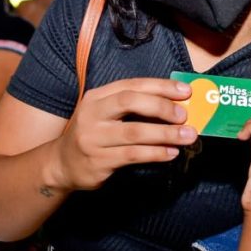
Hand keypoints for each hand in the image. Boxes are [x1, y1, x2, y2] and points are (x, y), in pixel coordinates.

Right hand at [51, 78, 196, 191]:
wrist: (62, 164)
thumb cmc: (94, 135)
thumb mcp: (105, 114)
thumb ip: (133, 108)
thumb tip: (175, 105)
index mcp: (97, 97)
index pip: (132, 85)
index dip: (160, 86)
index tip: (185, 91)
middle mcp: (92, 114)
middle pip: (129, 102)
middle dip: (161, 106)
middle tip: (184, 115)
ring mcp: (93, 138)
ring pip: (134, 132)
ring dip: (165, 133)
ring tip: (188, 136)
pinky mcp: (98, 161)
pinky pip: (132, 155)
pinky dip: (155, 153)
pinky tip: (171, 153)